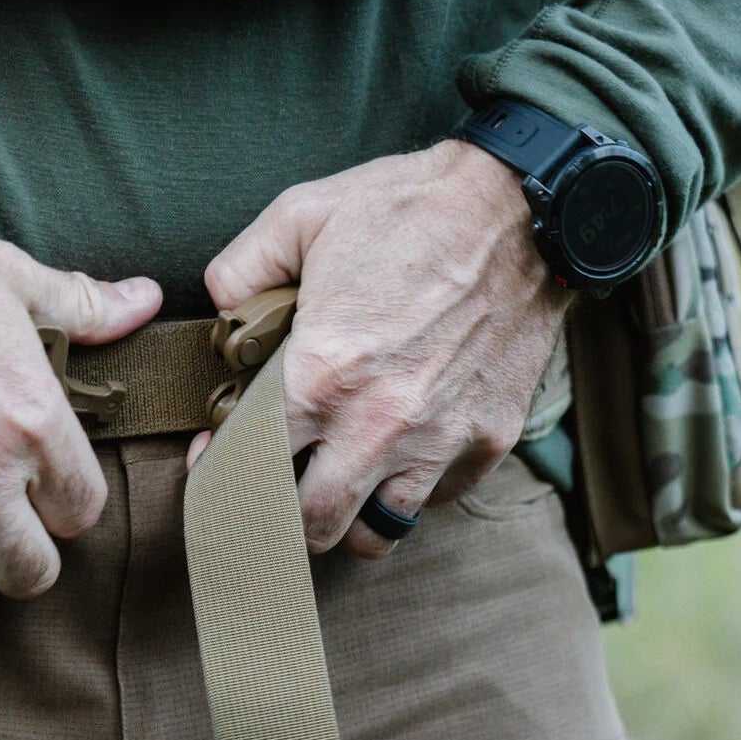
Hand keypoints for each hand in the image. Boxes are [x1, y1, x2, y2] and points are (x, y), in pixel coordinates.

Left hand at [196, 141, 572, 558]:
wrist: (520, 207)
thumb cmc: (408, 208)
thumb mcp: (299, 215)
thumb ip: (240, 270)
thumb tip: (220, 310)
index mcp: (321, 376)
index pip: (252, 466)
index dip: (226, 467)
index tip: (220, 458)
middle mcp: (378, 424)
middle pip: (313, 524)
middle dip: (283, 514)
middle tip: (275, 483)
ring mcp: (440, 439)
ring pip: (379, 531)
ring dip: (350, 517)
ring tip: (337, 483)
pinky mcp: (490, 438)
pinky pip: (439, 498)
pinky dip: (413, 491)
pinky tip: (398, 454)